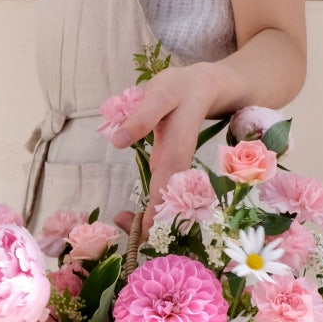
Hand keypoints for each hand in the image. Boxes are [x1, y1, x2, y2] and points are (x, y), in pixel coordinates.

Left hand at [110, 63, 218, 240]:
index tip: (139, 234)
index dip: (154, 219)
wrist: (204, 87)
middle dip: (148, 226)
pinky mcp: (172, 169)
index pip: (164, 196)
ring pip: (167, 205)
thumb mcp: (160, 95)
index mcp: (176, 155)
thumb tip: (118, 141)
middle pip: (167, 207)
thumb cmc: (178, 90)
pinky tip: (136, 217)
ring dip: (149, 220)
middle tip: (123, 227)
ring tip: (124, 222)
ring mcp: (176, 171)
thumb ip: (141, 117)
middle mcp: (179, 169)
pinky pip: (164, 196)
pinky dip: (152, 210)